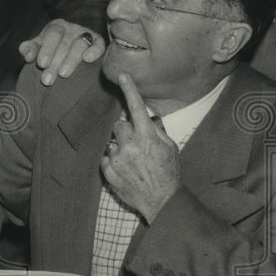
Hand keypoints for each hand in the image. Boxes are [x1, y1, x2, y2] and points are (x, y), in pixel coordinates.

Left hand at [19, 19, 104, 85]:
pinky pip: (99, 44)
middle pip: (64, 43)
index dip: (46, 49)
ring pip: (79, 45)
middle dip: (55, 61)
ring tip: (63, 74)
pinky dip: (94, 51)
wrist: (73, 44)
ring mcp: (86, 34)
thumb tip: (27, 56)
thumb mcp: (39, 46)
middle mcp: (71, 28)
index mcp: (56, 27)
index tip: (41, 64)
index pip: (51, 35)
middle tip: (47, 79)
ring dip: (71, 60)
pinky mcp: (98, 41)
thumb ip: (30, 49)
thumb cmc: (52, 48)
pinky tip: (88, 59)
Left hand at [101, 73, 179, 221]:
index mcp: (147, 136)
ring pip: (112, 142)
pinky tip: (127, 171)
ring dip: (120, 148)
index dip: (129, 89)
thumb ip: (157, 130)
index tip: (122, 75)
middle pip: (119, 126)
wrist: (162, 201)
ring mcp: (119, 159)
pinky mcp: (109, 172)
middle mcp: (131, 145)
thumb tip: (148, 117)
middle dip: (126, 132)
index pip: (136, 107)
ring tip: (133, 162)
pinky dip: (114, 162)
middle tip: (137, 145)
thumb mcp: (170, 148)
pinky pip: (106, 159)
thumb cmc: (168, 172)